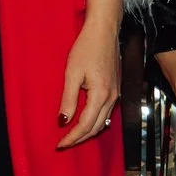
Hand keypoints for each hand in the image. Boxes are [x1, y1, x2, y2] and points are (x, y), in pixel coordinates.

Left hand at [56, 0, 120, 150]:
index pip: (85, 125)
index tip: (59, 144)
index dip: (72, 137)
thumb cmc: (86, 48)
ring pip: (102, 121)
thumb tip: (64, 121)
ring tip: (72, 136)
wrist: (104, 31)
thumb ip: (69, 99)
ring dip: (87, 131)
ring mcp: (116, 94)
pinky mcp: (116, 89)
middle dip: (79, 139)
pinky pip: (106, 112)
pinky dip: (95, 121)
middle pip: (96, 128)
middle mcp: (112, 97)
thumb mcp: (72, 73)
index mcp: (101, 95)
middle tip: (63, 144)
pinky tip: (85, 121)